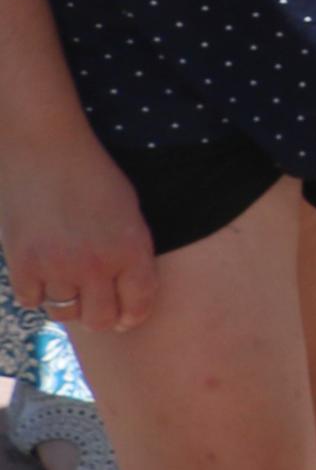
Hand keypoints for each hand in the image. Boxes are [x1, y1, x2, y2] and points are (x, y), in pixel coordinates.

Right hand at [2, 137, 159, 335]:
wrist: (45, 149)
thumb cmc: (92, 175)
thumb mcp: (128, 211)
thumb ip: (129, 252)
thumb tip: (125, 293)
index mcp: (131, 249)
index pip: (139, 305)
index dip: (133, 316)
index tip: (126, 318)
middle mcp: (97, 264)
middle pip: (101, 320)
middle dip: (101, 316)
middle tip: (94, 306)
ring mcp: (57, 267)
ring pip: (65, 312)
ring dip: (67, 302)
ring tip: (66, 281)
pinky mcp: (23, 265)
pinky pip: (32, 300)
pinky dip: (35, 292)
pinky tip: (40, 272)